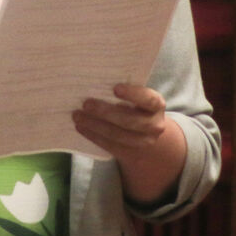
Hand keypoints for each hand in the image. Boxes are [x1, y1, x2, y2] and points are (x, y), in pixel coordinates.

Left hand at [72, 83, 187, 205]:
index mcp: (157, 105)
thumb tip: (96, 83)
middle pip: (129, 120)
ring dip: (95, 125)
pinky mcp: (131, 153)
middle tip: (86, 104)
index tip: (115, 88)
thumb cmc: (135, 106)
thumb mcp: (138, 98)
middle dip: (105, 112)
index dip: (133, 94)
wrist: (145, 134)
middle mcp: (154, 125)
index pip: (148, 99)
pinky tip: (81, 128)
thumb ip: (125, 91)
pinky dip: (94, 136)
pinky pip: (110, 146)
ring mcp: (144, 142)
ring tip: (78, 116)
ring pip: (117, 135)